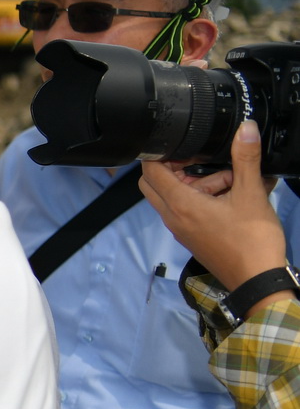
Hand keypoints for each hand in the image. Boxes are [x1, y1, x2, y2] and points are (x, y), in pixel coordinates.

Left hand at [143, 120, 287, 289]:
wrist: (258, 279)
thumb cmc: (252, 242)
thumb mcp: (251, 193)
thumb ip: (246, 159)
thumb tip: (246, 129)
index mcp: (181, 205)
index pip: (151, 171)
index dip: (160, 153)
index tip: (180, 144)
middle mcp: (174, 217)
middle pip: (155, 183)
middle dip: (174, 167)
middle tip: (201, 161)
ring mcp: (181, 229)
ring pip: (173, 197)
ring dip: (194, 183)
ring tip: (230, 179)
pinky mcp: (192, 236)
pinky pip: (187, 211)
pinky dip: (202, 199)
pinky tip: (232, 195)